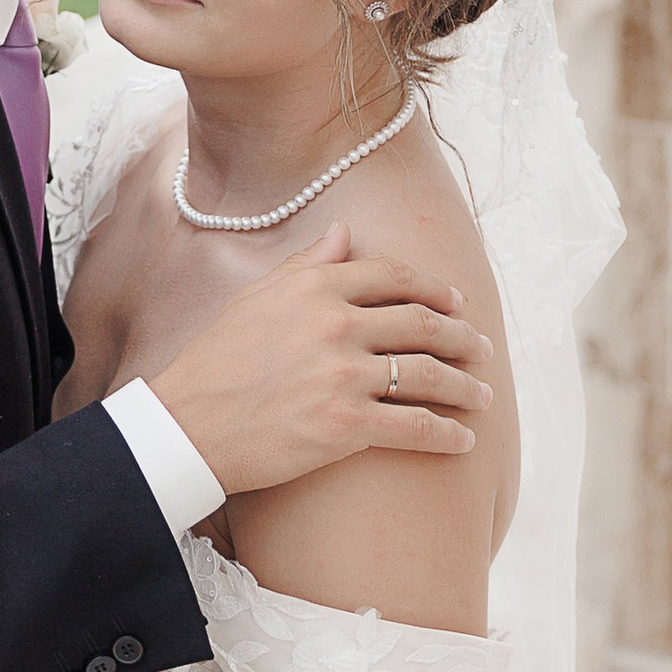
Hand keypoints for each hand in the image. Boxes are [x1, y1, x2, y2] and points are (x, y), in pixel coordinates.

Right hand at [151, 219, 492, 497]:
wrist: (187, 425)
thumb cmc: (216, 362)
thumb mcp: (257, 298)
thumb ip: (307, 265)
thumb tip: (344, 232)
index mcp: (316, 288)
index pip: (393, 277)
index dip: (433, 288)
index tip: (456, 301)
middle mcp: (336, 324)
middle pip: (422, 324)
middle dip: (463, 337)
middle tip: (484, 350)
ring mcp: (344, 374)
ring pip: (428, 375)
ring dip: (465, 387)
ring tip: (483, 396)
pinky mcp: (347, 424)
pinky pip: (416, 426)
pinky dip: (448, 433)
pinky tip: (464, 439)